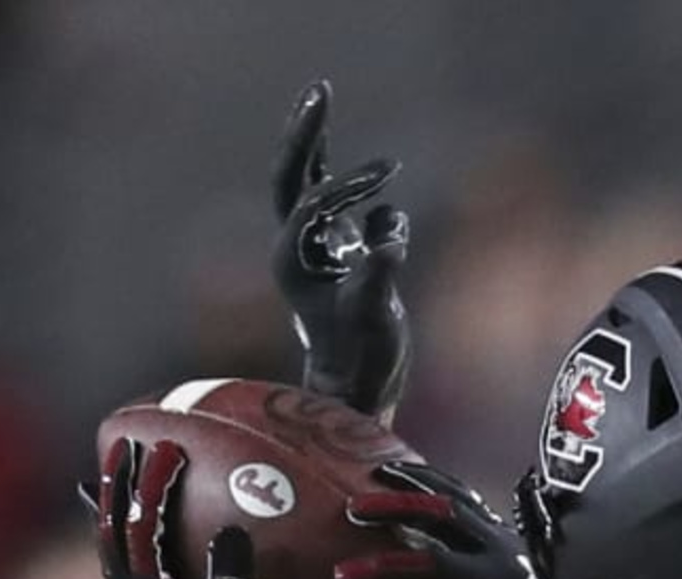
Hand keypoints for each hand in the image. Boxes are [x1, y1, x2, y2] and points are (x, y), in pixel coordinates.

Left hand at [271, 81, 411, 420]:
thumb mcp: (375, 320)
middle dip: (305, 135)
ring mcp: (312, 245)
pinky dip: (334, 166)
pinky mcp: (332, 246)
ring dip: (312, 140)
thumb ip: (379, 277)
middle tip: (319, 92)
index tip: (387, 174)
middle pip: (291, 178)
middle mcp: (296, 248)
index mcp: (293, 263)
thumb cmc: (363, 359)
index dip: (347, 186)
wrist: (359, 384)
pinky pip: (327, 194)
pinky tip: (335, 140)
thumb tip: (390, 236)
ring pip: (304, 181)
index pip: (311, 205)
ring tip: (318, 95)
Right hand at [337, 464, 609, 578]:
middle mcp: (511, 576)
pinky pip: (459, 496)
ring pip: (448, 514)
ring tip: (354, 508)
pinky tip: (386, 473)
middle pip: (441, 563)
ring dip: (399, 508)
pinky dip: (424, 481)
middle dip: (388, 568)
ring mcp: (507, 545)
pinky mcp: (500, 528)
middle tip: (343, 575)